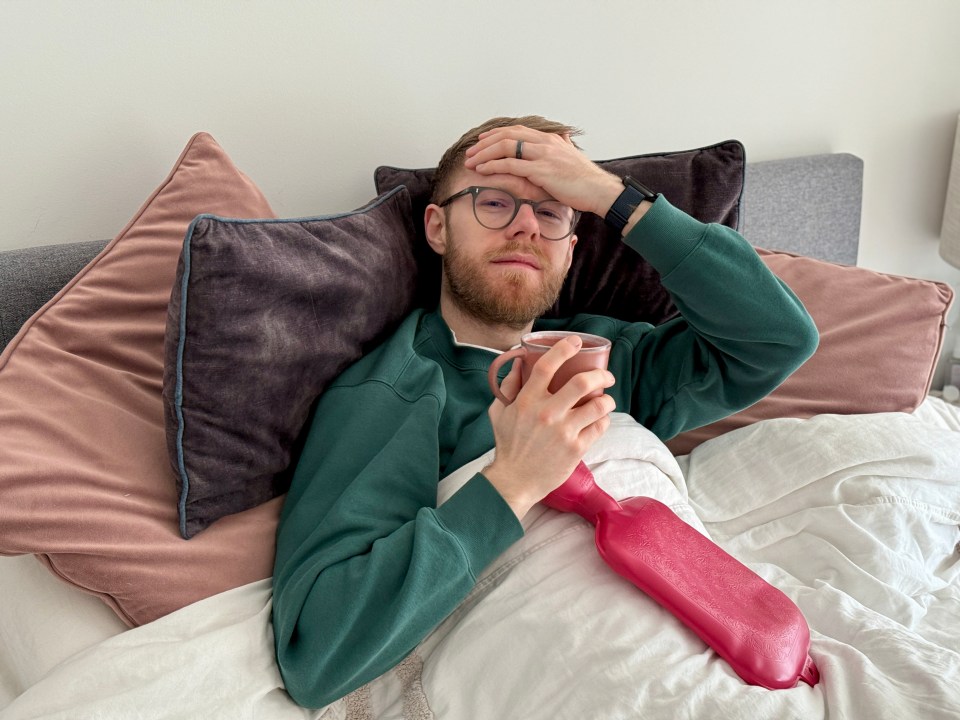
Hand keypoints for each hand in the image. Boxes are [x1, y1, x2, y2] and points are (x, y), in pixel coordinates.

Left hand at [464, 126, 622, 216]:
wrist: (598, 190)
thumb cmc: (585, 178)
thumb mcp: (573, 155)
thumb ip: (565, 144)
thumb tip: (564, 136)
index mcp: (549, 139)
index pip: (516, 130)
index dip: (496, 134)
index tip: (482, 141)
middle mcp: (544, 143)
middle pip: (507, 135)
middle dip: (485, 143)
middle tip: (471, 152)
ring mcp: (542, 155)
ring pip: (505, 147)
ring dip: (484, 154)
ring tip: (470, 161)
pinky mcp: (540, 170)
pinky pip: (510, 165)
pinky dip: (493, 166)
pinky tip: (482, 170)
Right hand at [484, 335, 615, 519]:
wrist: (515, 480)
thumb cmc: (508, 444)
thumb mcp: (499, 412)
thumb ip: (508, 386)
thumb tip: (521, 362)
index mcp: (527, 401)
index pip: (548, 365)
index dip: (564, 348)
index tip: (576, 342)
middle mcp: (546, 413)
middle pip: (582, 382)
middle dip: (600, 375)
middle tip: (606, 376)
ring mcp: (563, 432)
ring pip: (598, 405)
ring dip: (607, 399)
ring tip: (606, 399)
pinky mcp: (576, 449)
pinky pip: (600, 427)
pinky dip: (603, 419)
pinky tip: (600, 418)